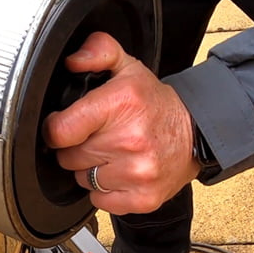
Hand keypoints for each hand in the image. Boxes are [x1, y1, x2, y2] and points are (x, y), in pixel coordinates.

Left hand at [42, 32, 199, 214]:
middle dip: (76, 147)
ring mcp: (138, 172)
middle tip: (97, 137)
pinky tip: (120, 172)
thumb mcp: (127, 67)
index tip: (64, 126)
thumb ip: (98, 52)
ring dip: (90, 169)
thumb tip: (73, 60)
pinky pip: (99, 200)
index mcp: (120, 104)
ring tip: (111, 154)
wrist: (198, 133)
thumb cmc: (155, 104)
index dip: (55, 129)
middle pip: (68, 157)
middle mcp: (130, 140)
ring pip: (82, 179)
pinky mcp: (143, 198)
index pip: (59, 131)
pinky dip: (104, 190)